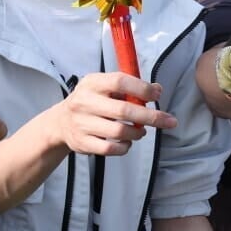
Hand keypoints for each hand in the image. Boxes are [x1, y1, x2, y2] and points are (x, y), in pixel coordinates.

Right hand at [48, 73, 177, 156]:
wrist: (61, 122)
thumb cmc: (91, 101)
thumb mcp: (104, 87)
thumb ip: (129, 87)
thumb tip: (157, 90)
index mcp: (91, 83)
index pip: (119, 82)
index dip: (141, 88)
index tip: (157, 95)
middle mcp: (83, 102)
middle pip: (123, 110)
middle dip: (151, 116)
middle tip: (169, 121)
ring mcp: (81, 124)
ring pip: (119, 131)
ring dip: (138, 133)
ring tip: (142, 131)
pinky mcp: (82, 142)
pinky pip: (110, 148)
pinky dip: (125, 147)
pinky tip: (127, 142)